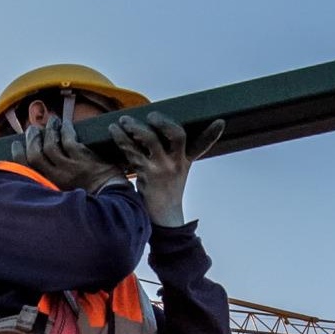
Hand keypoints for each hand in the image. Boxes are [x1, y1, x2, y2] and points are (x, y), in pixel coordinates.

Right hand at [15, 114, 121, 190]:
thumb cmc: (90, 194)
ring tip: (52, 121)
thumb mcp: (64, 192)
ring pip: (50, 145)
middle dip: (31, 139)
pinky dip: (65, 129)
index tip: (16, 144)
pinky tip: (65, 124)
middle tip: (33, 129)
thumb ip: (52, 180)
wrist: (112, 195)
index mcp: (49, 186)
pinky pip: (69, 139)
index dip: (18, 155)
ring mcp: (70, 168)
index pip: (26, 169)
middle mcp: (56, 178)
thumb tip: (41, 160)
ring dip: (49, 130)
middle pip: (34, 155)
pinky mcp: (83, 159)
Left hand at [111, 112, 219, 228]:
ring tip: (124, 121)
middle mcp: (176, 163)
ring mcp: (162, 168)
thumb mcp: (176, 172)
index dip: (212, 134)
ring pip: (151, 140)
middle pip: (177, 135)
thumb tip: (155, 132)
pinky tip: (113, 131)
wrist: (160, 218)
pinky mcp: (146, 173)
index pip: (202, 145)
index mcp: (185, 161)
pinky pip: (132, 150)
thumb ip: (173, 154)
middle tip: (151, 115)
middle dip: (163, 122)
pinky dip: (121, 139)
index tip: (220, 122)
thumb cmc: (165, 191)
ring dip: (136, 127)